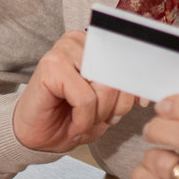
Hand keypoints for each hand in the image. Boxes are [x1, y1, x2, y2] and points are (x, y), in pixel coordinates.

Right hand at [12, 31, 138, 151]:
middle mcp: (78, 42)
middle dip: (116, 107)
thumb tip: (142, 93)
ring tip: (83, 123)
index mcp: (93, 45)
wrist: (36, 136)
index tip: (141, 103)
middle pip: (118, 75)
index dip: (135, 85)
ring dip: (98, 115)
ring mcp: (62, 51)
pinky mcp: (50, 67)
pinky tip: (74, 125)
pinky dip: (83, 119)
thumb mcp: (105, 106)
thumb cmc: (69, 118)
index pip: (127, 59)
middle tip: (100, 121)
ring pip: (104, 87)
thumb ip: (123, 92)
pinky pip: (85, 98)